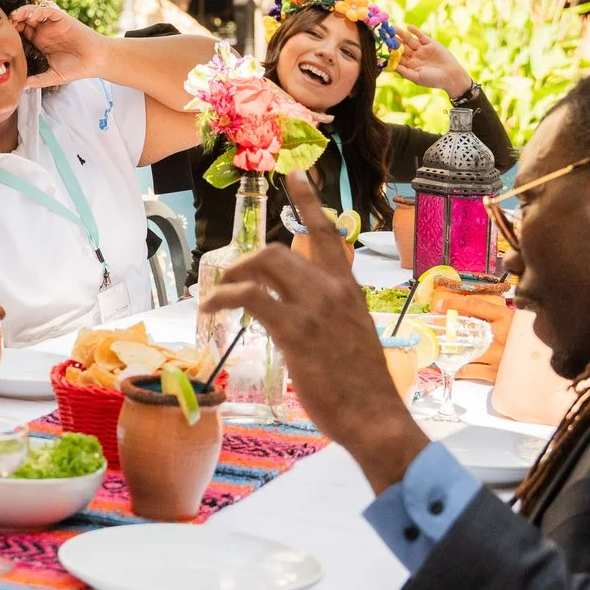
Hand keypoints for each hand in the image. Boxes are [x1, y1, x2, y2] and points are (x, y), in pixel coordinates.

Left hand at [11, 1, 100, 87]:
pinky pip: (46, 11)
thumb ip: (37, 80)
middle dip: (13, 20)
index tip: (2, 38)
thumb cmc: (76, 69)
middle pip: (24, 20)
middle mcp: (45, 31)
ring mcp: (53, 24)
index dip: (11, 32)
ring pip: (33, 12)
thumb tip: (20, 88)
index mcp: (40, 42)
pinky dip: (36, 10)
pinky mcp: (62, 18)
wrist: (96, 62)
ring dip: (22, 12)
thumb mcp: (53, 76)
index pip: (21, 33)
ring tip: (13, 17)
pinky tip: (28, 15)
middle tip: (3, 24)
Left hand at [204, 174, 425, 492]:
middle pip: (279, 250)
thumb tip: (304, 318)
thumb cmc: (362, 387)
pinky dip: (225, 297)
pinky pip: (251, 297)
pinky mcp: (296, 330)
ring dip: (232, 276)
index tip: (294, 173)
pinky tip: (214, 308)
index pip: (328, 232)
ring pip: (264, 264)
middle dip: (247, 260)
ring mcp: (315, 308)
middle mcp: (333, 289)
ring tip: (217, 295)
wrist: (375, 416)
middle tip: (230, 281)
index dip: (308, 200)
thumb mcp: (352, 336)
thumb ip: (330, 317)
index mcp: (348, 288)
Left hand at [393, 27, 473, 97]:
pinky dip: (415, 31)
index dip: (391, 51)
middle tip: (385, 33)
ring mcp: (423, 49)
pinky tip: (408, 27)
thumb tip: (390, 66)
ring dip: (402, 34)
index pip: (398, 56)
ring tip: (394, 27)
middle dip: (394, 40)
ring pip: (410, 40)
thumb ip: (404, 71)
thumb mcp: (416, 77)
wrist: (451, 76)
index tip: (383, 45)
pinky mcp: (431, 44)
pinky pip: (421, 36)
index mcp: (411, 65)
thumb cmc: (433, 80)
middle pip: (402, 47)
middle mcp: (415, 56)